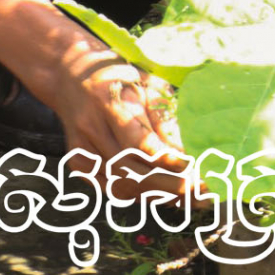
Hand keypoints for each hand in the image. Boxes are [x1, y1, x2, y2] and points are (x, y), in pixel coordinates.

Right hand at [47, 48, 189, 202]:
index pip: (135, 139)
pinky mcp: (78, 165)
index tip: (192, 166)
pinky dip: (143, 197)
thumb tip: (186, 153)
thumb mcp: (148, 84)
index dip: (163, 157)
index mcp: (107, 99)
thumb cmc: (121, 78)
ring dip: (160, 196)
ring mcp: (80, 149)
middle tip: (203, 190)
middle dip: (169, 184)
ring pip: (123, 185)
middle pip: (130, 168)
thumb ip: (164, 118)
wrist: (72, 77)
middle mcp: (90, 127)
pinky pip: (114, 190)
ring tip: (193, 198)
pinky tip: (169, 196)